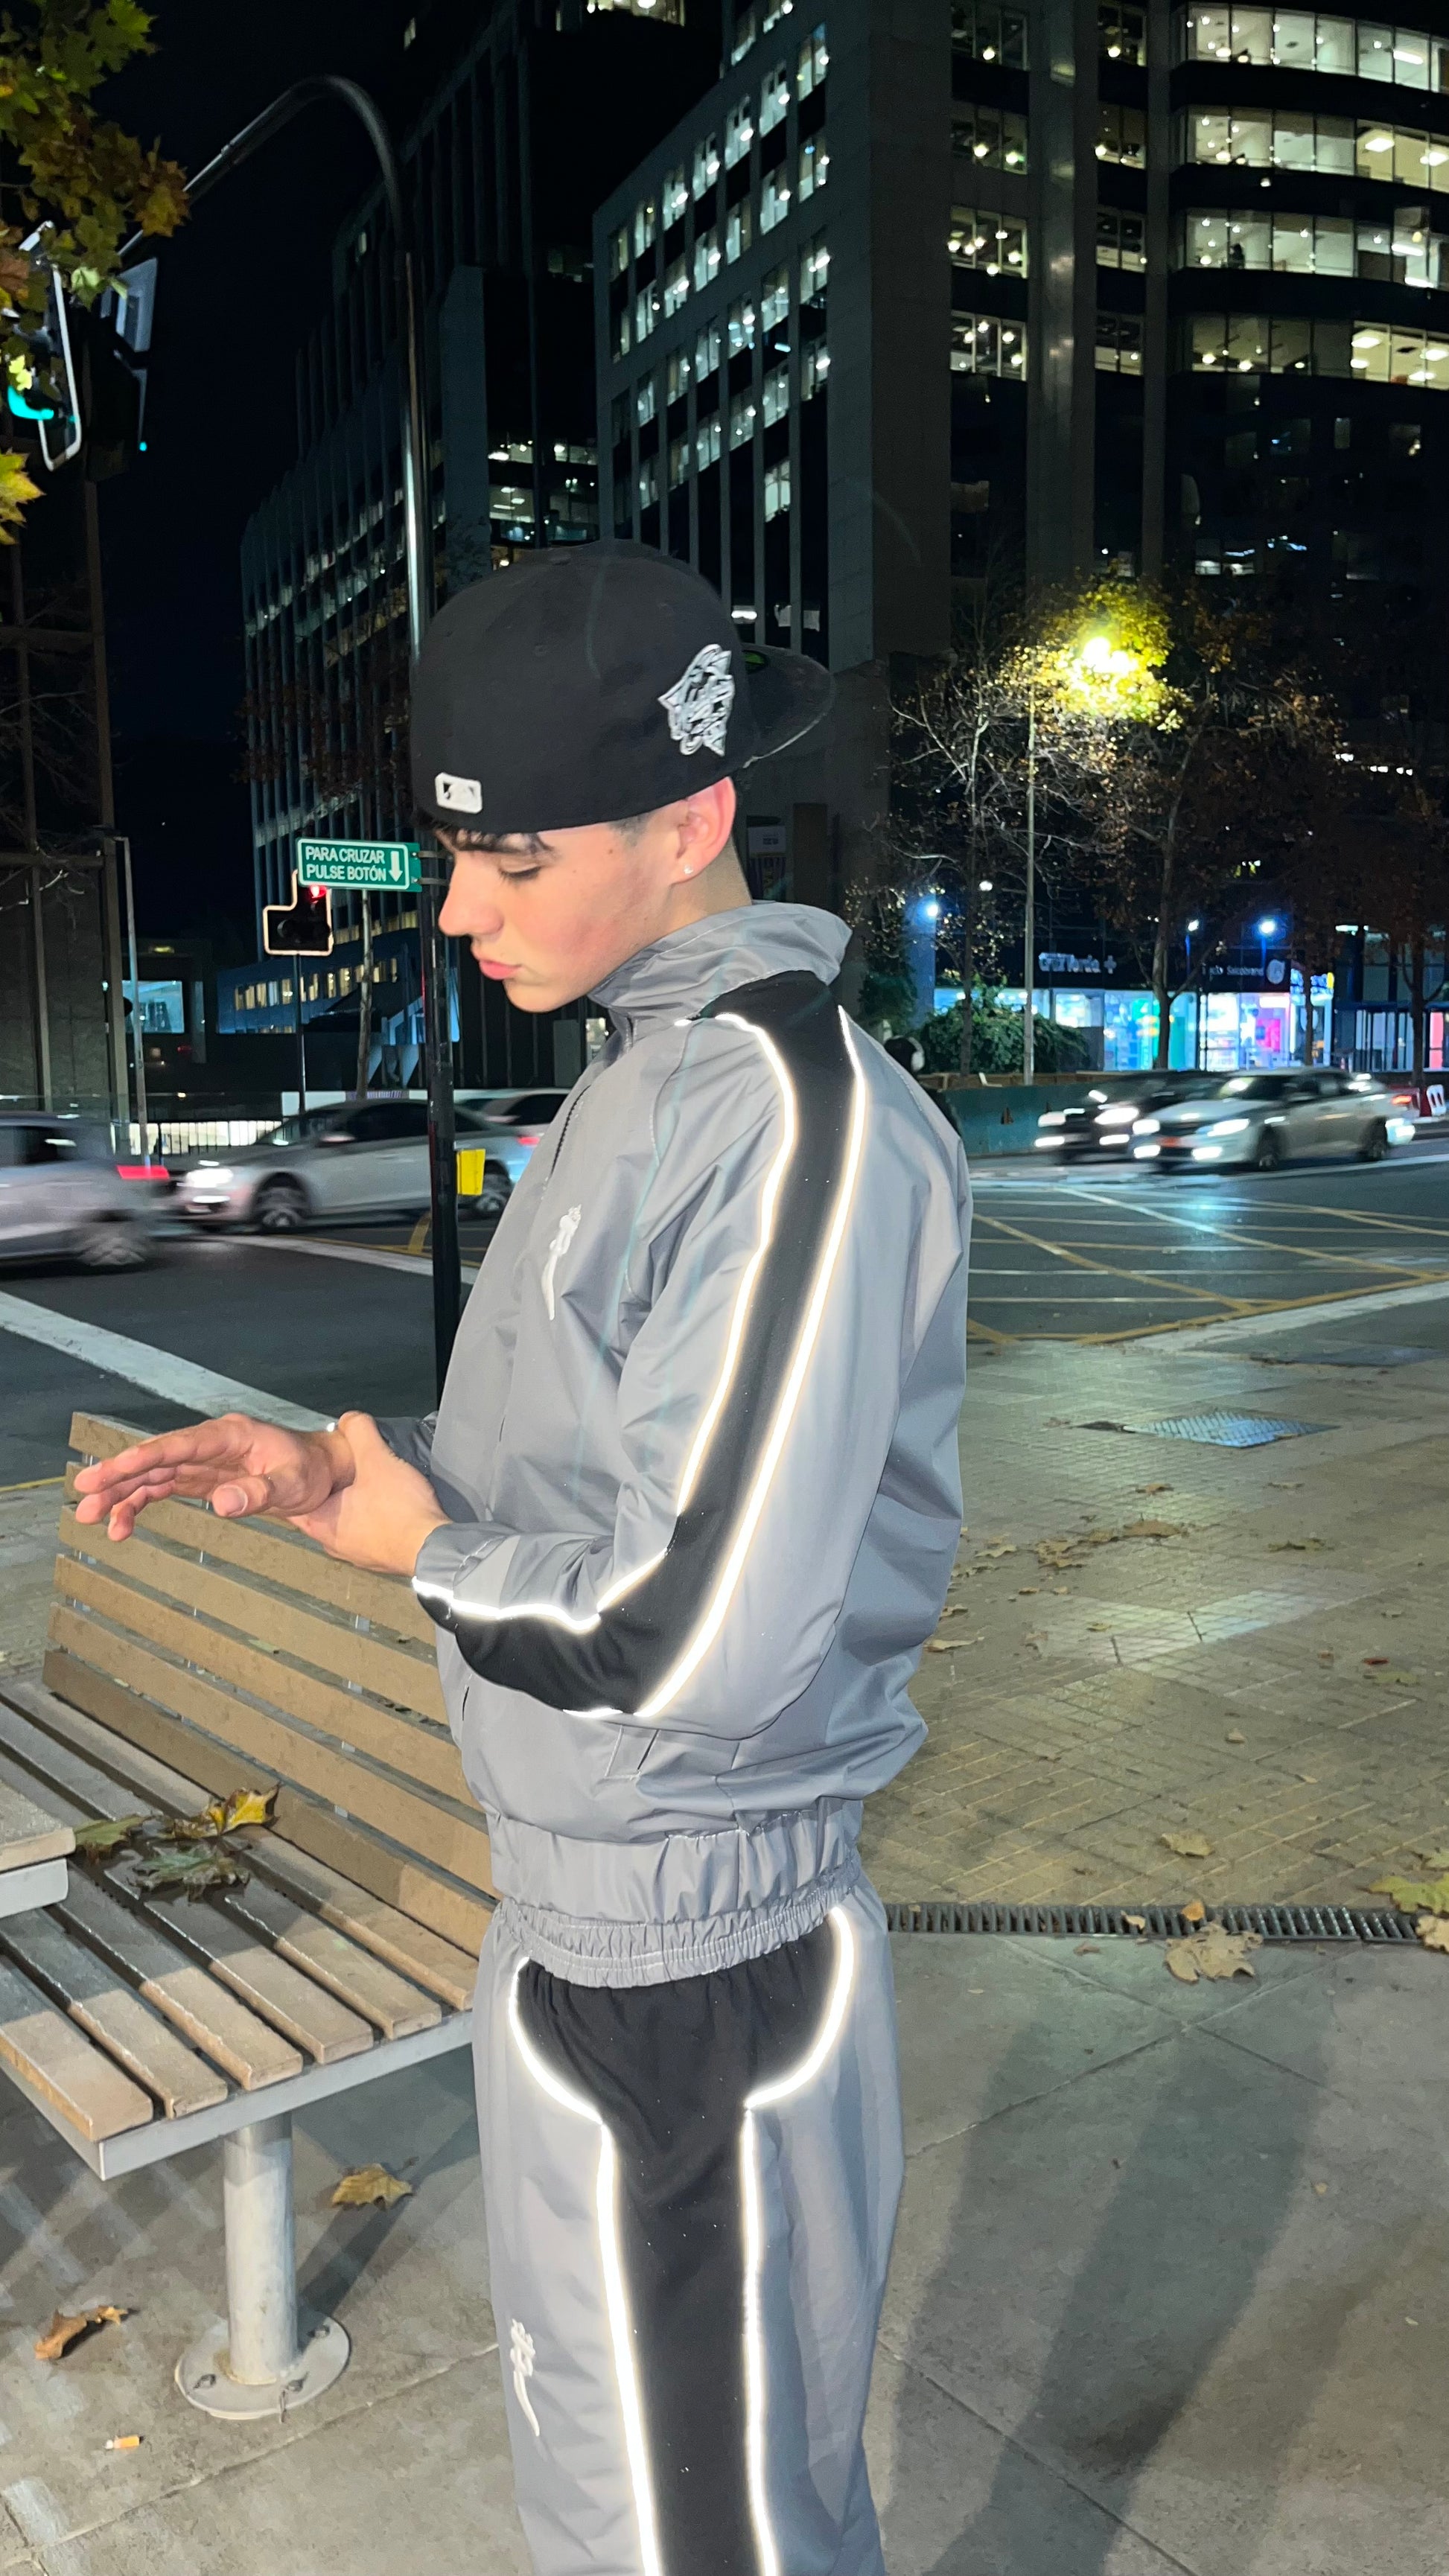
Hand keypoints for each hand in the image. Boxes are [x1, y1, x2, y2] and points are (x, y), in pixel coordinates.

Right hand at [73, 1414, 353, 1542]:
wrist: (323, 1473)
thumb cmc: (312, 1472)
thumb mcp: (294, 1484)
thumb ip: (259, 1493)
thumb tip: (221, 1503)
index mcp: (230, 1436)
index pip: (180, 1444)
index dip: (146, 1455)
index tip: (115, 1468)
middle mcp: (210, 1444)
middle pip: (156, 1458)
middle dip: (119, 1476)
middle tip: (84, 1495)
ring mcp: (202, 1461)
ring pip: (152, 1475)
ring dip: (121, 1495)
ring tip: (92, 1519)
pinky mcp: (201, 1479)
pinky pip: (163, 1489)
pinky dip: (140, 1506)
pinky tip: (121, 1527)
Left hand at [287, 1412, 447, 1576]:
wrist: (435, 1547)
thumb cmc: (401, 1513)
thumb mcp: (377, 1458)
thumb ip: (360, 1432)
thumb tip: (350, 1419)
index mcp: (322, 1524)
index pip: (295, 1502)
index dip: (302, 1480)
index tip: (311, 1468)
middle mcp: (335, 1544)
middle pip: (324, 1510)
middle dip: (333, 1490)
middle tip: (344, 1471)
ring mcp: (359, 1555)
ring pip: (348, 1522)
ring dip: (356, 1505)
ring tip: (369, 1485)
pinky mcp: (381, 1558)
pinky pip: (370, 1533)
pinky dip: (376, 1519)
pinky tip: (391, 1506)